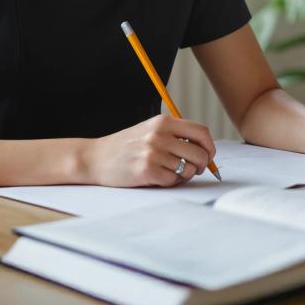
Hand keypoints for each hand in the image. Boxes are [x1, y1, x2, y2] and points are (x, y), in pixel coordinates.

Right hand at [80, 114, 216, 186]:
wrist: (95, 158)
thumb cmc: (126, 145)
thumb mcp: (150, 129)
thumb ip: (174, 134)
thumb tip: (204, 149)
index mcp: (163, 122)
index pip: (201, 132)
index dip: (209, 146)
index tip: (208, 155)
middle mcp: (160, 135)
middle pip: (199, 153)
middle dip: (202, 165)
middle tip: (195, 169)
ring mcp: (153, 153)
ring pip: (188, 169)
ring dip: (184, 175)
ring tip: (171, 172)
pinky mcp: (146, 171)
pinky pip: (173, 181)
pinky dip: (170, 182)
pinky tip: (158, 178)